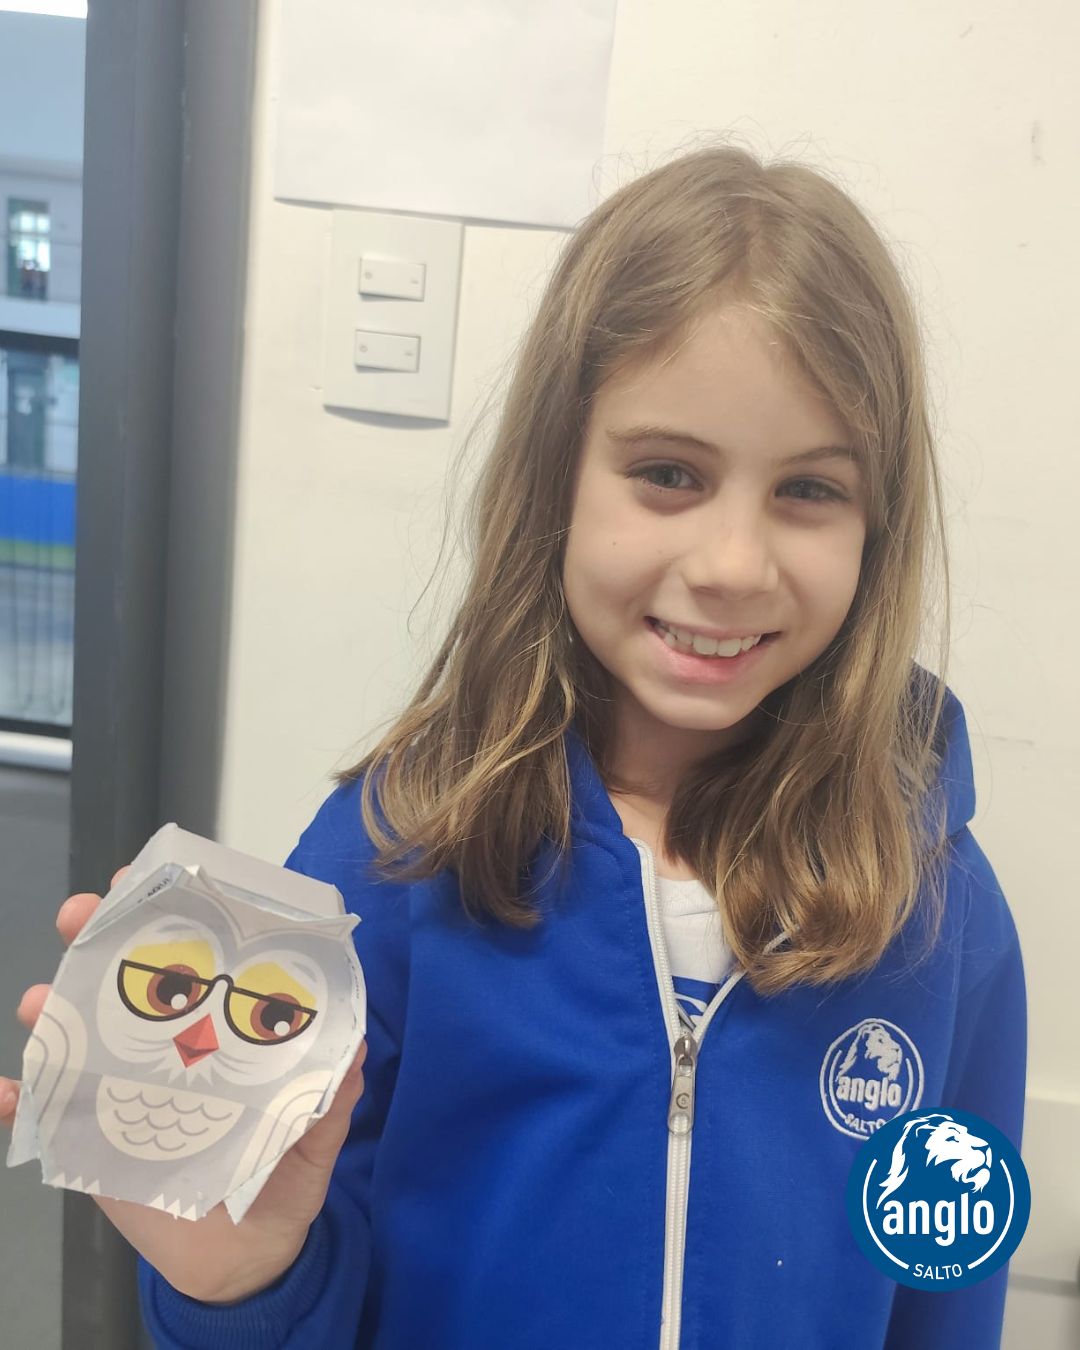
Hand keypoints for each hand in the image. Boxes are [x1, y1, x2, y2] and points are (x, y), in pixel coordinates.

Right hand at [0, 866, 366, 1303]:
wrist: (244, 1260)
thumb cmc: (280, 1176)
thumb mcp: (315, 1128)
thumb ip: (331, 1091)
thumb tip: (355, 1046)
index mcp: (216, 1029)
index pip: (191, 955)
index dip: (168, 911)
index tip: (145, 878)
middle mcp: (164, 1045)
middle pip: (121, 976)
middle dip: (95, 935)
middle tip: (80, 915)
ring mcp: (121, 1088)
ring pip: (74, 1032)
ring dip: (50, 1008)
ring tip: (42, 1001)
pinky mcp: (90, 1141)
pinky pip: (39, 1114)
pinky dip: (12, 1100)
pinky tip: (2, 1091)